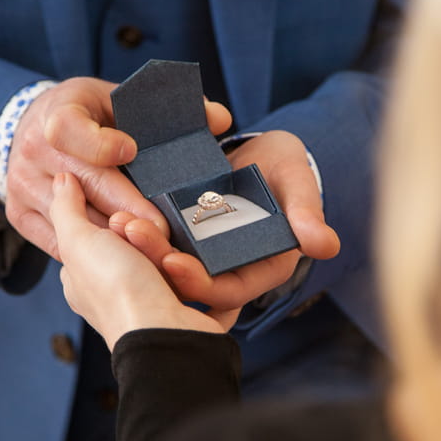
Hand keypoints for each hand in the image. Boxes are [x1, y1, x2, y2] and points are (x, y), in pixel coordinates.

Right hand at [6, 77, 231, 259]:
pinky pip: (62, 244)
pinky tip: (131, 262)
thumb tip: (221, 120)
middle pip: (84, 186)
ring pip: (76, 222)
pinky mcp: (20, 216)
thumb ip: (173, 110)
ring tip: (157, 253)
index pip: (70, 129)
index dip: (100, 144)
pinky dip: (97, 254)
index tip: (130, 152)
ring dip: (117, 240)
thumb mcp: (122, 98)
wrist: (32, 127)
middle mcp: (33, 150)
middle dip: (129, 210)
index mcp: (58, 111)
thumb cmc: (91, 114)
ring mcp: (23, 186)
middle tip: (167, 230)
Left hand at [50, 172, 237, 349]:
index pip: (98, 239)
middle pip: (139, 248)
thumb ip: (65, 209)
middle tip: (144, 236)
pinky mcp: (190, 315)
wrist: (165, 335)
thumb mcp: (79, 242)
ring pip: (173, 263)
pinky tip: (198, 269)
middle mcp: (119, 297)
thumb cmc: (117, 293)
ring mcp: (156, 308)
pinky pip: (204, 284)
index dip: (113, 224)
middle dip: (147, 238)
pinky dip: (203, 276)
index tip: (122, 221)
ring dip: (173, 254)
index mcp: (87, 284)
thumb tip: (60, 180)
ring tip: (171, 258)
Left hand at [110, 130, 339, 311]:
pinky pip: (158, 240)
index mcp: (261, 268)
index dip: (201, 282)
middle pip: (192, 280)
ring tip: (118, 222)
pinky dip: (139, 231)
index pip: (229, 290)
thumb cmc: (287, 167)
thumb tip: (326, 246)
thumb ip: (308, 212)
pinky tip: (115, 214)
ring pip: (170, 261)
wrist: (265, 150)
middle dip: (160, 262)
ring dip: (143, 247)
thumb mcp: (297, 184)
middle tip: (130, 236)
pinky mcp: (183, 235)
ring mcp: (203, 253)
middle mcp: (229, 268)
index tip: (173, 264)